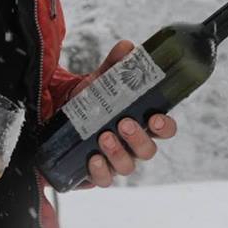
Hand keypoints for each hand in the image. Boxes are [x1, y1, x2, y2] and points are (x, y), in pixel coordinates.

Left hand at [70, 41, 177, 188]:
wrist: (62, 117)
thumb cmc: (93, 100)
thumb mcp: (102, 81)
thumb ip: (115, 65)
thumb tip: (127, 47)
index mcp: (142, 122)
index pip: (164, 129)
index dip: (166, 127)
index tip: (156, 118)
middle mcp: (133, 144)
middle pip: (148, 150)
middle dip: (138, 138)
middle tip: (124, 123)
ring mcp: (116, 160)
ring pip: (127, 166)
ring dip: (117, 152)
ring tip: (103, 136)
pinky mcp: (97, 173)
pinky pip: (104, 180)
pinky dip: (100, 171)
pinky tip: (93, 159)